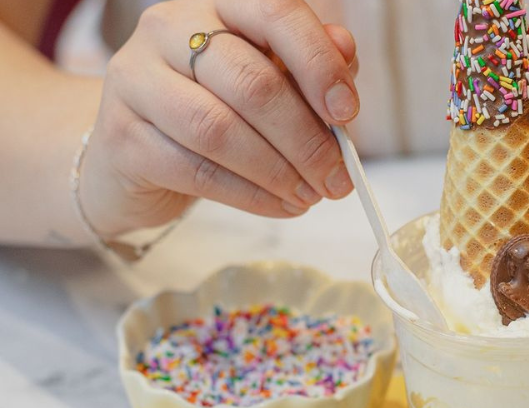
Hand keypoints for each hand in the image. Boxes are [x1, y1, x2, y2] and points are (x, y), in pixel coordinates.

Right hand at [80, 0, 357, 236]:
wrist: (135, 152)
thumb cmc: (215, 109)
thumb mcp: (268, 80)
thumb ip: (307, 65)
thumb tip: (345, 51)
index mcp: (216, 5)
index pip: (274, 13)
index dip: (318, 63)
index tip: (347, 112)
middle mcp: (168, 29)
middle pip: (252, 83)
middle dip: (306, 140)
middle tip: (337, 179)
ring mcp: (136, 80)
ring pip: (220, 130)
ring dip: (278, 172)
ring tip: (310, 197)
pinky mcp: (122, 137)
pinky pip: (198, 172)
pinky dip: (251, 196)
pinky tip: (281, 206)